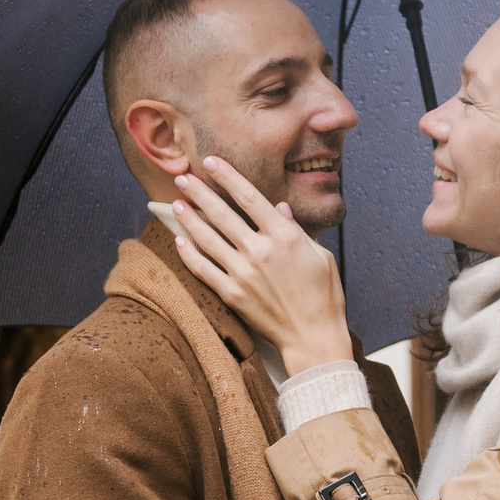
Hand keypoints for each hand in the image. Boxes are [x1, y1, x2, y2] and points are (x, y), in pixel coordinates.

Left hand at [169, 158, 354, 372]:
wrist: (313, 336)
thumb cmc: (323, 295)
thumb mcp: (320, 255)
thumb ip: (296, 229)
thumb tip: (279, 207)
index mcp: (285, 236)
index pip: (249, 196)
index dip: (227, 176)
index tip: (211, 162)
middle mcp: (260, 250)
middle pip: (222, 213)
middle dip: (199, 192)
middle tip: (182, 177)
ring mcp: (243, 273)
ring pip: (207, 238)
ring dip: (189, 219)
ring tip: (176, 203)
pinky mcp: (232, 294)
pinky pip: (203, 269)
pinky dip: (188, 253)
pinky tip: (179, 240)